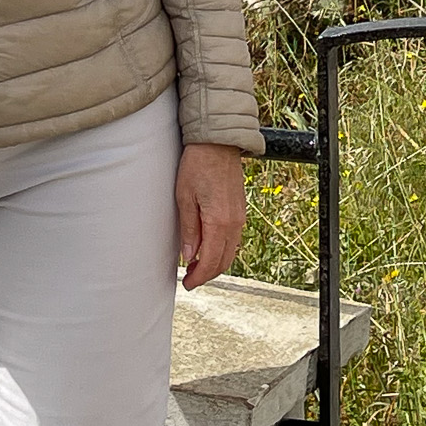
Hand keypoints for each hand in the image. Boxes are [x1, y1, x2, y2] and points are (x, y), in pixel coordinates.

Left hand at [175, 142, 245, 290]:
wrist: (218, 141)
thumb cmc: (197, 164)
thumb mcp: (185, 196)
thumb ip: (189, 229)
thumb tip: (189, 256)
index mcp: (219, 222)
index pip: (210, 261)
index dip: (199, 277)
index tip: (187, 284)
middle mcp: (234, 223)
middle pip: (223, 261)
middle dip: (207, 274)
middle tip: (189, 278)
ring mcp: (240, 216)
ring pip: (230, 252)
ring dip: (215, 263)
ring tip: (196, 265)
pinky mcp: (240, 209)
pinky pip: (234, 239)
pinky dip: (222, 250)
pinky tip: (208, 246)